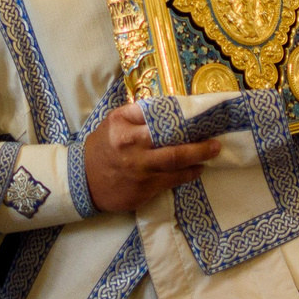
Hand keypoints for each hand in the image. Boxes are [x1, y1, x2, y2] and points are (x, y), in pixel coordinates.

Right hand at [82, 102, 219, 214]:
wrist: (82, 181)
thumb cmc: (102, 147)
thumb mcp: (113, 122)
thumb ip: (138, 113)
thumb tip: (167, 106)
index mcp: (125, 130)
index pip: (161, 123)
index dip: (183, 122)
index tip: (201, 120)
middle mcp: (134, 152)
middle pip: (175, 149)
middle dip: (200, 147)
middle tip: (216, 144)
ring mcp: (140, 174)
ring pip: (177, 168)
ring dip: (197, 162)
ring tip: (209, 156)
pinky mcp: (143, 192)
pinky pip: (171, 183)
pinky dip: (185, 176)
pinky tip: (194, 171)